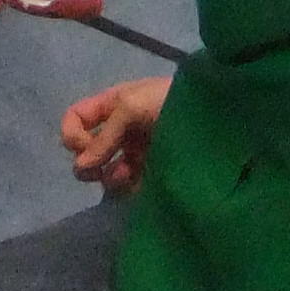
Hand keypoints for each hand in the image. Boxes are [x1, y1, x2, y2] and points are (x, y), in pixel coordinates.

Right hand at [59, 75, 171, 193]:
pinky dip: (129, 190)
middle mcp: (122, 131)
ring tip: (126, 177)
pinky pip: (130, 188)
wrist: (216, 115)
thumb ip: (105, 134)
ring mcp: (137, 153)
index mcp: (114, 106)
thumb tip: (80, 168)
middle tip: (100, 169)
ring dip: (109, 178)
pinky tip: (140, 186)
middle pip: (86, 152)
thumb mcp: (133, 105)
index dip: (73, 135)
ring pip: (106, 174)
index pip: (76, 120)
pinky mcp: (153, 174)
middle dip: (88, 162)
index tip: (85, 147)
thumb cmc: (171, 100)